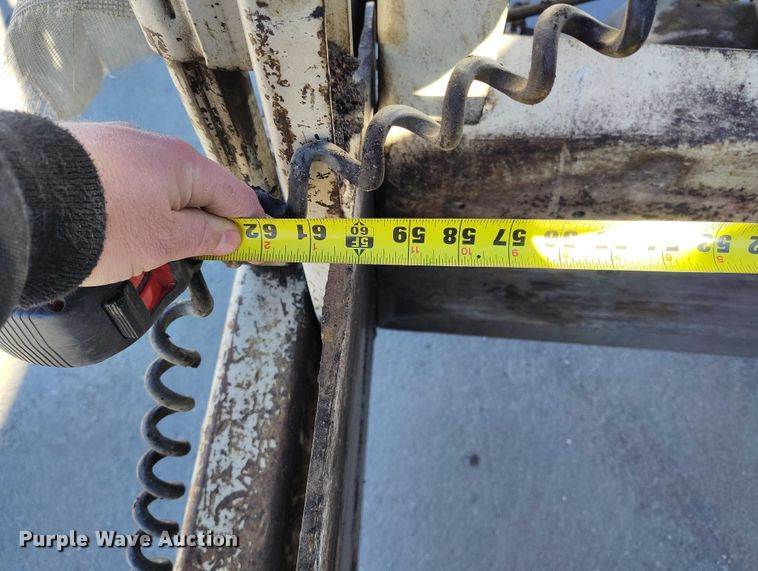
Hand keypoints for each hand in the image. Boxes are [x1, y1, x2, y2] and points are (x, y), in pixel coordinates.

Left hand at [63, 122, 262, 285]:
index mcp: (184, 164)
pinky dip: (139, 203)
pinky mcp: (90, 152)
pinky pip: (130, 179)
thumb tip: (231, 234)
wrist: (23, 204)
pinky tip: (126, 223)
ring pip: (161, 184)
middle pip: (198, 187)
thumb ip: (205, 237)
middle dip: (209, 221)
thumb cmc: (100, 223)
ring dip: (171, 214)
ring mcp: (119, 144)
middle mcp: (154, 146)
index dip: (253, 224)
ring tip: (161, 246)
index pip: (235, 195)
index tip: (265, 246)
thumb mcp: (164, 241)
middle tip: (212, 254)